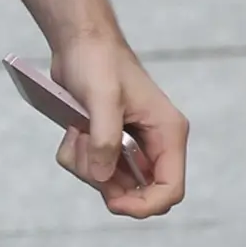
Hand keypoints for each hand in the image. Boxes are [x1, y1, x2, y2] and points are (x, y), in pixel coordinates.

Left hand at [49, 34, 185, 219]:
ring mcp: (131, 144)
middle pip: (138, 192)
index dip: (145, 205)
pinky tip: (74, 129)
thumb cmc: (99, 61)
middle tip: (88, 156)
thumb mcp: (103, 98)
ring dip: (87, 166)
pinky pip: (92, 168)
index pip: (171, 190)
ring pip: (111, 183)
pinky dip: (77, 156)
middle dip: (107, 183)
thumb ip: (105, 140)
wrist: (80, 42)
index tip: (114, 202)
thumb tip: (102, 178)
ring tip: (79, 132)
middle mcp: (154, 143)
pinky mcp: (108, 142)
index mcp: (167, 133)